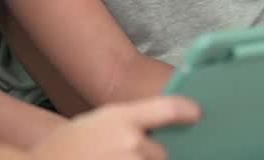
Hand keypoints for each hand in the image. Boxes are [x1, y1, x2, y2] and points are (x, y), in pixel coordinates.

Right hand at [31, 96, 200, 159]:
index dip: (186, 110)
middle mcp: (130, 142)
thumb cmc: (66, 147)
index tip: (197, 114)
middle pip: (160, 153)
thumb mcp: (96, 122)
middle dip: (148, 158)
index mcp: (121, 119)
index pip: (168, 109)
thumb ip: (128, 125)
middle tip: (123, 157)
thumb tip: (156, 134)